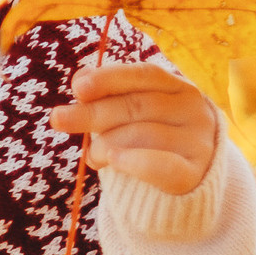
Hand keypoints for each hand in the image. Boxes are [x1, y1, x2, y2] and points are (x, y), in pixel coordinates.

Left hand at [48, 63, 218, 194]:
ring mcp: (197, 142)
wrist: (189, 179)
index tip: (78, 88)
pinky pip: (160, 166)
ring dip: (105, 145)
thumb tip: (80, 78)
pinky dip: (133, 161)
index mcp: (179, 87)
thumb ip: (109, 94)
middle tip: (58, 119)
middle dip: (92, 112)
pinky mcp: (194, 174)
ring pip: (142, 135)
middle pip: (137, 106)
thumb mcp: (132, 112)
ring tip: (92, 156)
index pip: (144, 75)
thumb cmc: (151, 139)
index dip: (110, 78)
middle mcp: (193, 111)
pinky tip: (113, 160)